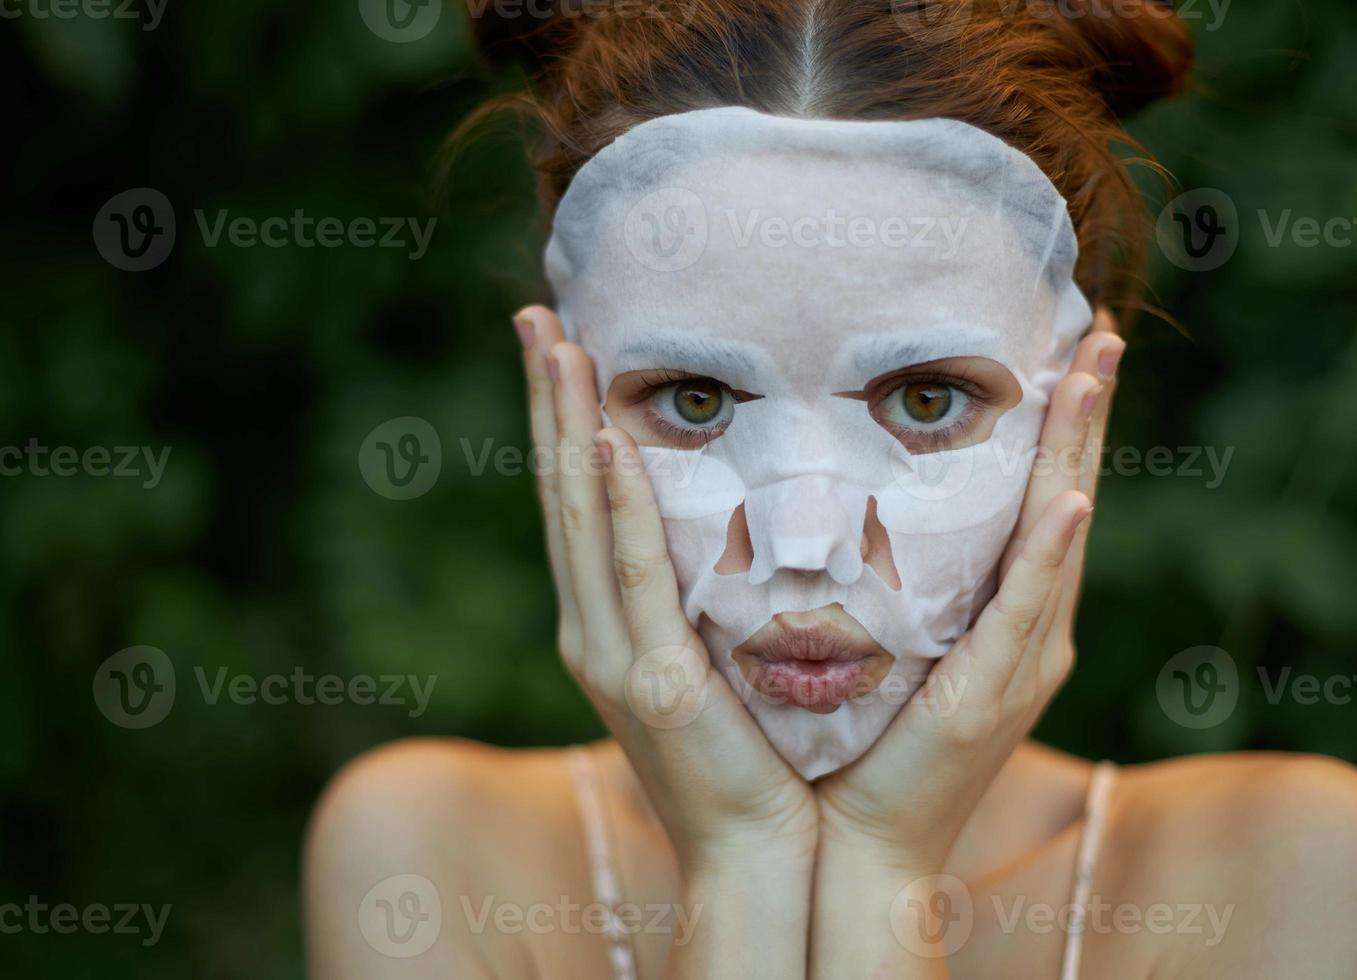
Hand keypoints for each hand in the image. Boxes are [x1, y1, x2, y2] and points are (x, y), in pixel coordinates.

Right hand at [514, 306, 816, 876]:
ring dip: (567, 429)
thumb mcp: (714, 660)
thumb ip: (700, 596)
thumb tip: (728, 520)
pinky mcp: (656, 684)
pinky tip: (610, 445)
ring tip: (559, 347)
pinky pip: (635, 576)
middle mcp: (593, 630)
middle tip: (537, 316)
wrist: (758, 854)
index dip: (562, 423)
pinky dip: (618, 507)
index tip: (561, 347)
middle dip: (547, 403)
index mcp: (606, 623)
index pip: (578, 503)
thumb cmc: (753, 757)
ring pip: (582, 521)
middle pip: (562, 495)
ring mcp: (615, 657)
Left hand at [813, 310, 1124, 873]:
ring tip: (1092, 374)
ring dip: (1078, 454)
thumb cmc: (864, 744)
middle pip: (1067, 501)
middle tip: (1102, 331)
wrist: (861, 840)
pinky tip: (1070, 498)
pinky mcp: (993, 693)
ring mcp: (1023, 662)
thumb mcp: (890, 641)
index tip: (1064, 350)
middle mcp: (1034, 632)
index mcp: (1010, 618)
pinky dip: (1050, 552)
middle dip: (1085, 418)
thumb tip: (853, 499)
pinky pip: (1027, 609)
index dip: (1058, 429)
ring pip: (1060, 537)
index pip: (1039, 502)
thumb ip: (900, 580)